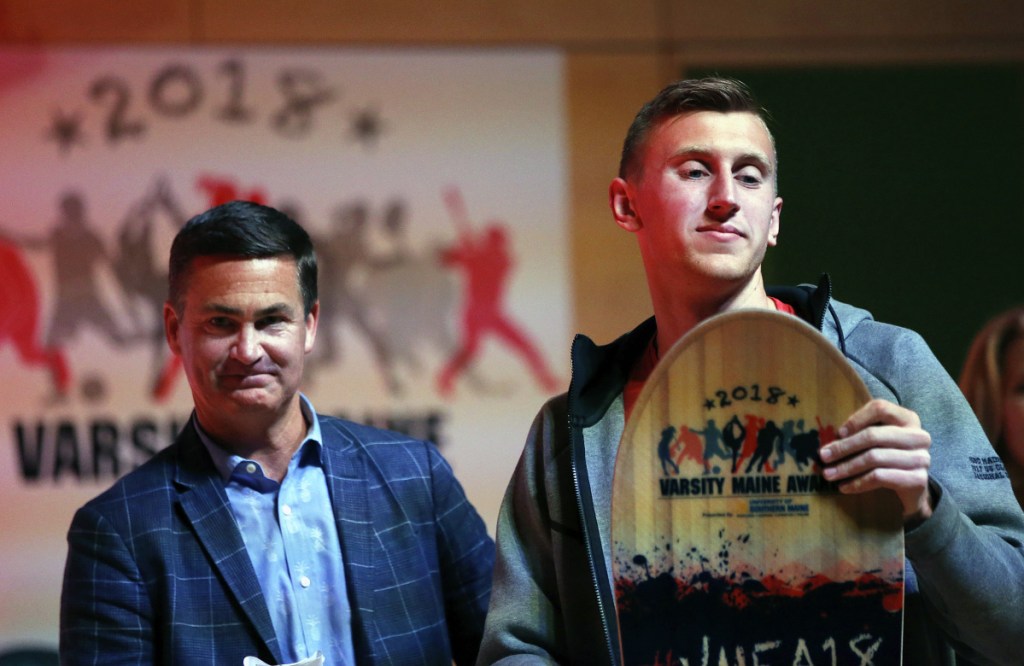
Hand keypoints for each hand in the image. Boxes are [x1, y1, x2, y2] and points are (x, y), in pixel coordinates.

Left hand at [820, 399, 932, 525]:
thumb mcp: (879, 440)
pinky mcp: (917, 479)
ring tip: (829, 474)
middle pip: (873, 435)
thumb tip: (830, 436)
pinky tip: (844, 487)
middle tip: (824, 456)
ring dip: (846, 467)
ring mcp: (921, 458)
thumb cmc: (889, 458)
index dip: (856, 418)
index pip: (880, 408)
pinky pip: (879, 477)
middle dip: (844, 447)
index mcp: (908, 419)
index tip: (838, 432)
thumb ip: (861, 432)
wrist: (913, 489)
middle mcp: (918, 436)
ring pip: (874, 458)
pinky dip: (858, 482)